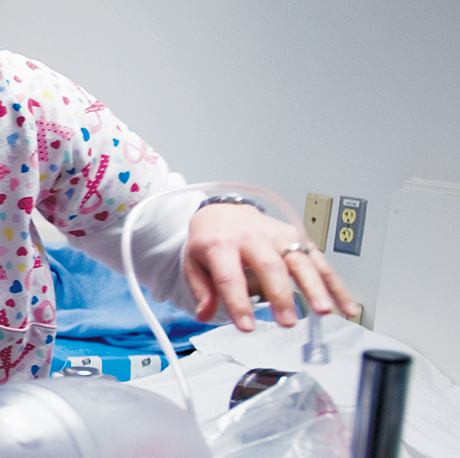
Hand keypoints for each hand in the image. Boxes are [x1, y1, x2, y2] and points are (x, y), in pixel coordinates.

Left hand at [185, 204, 359, 330]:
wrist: (222, 212)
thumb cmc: (211, 240)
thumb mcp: (194, 263)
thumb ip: (201, 290)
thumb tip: (205, 314)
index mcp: (221, 245)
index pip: (230, 277)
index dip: (239, 303)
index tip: (247, 326)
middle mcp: (253, 238)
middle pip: (270, 267)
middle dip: (281, 296)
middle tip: (287, 322)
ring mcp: (278, 236)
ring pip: (301, 261)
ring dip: (316, 287)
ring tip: (324, 311)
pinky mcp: (297, 237)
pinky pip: (320, 261)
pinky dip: (336, 284)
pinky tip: (345, 305)